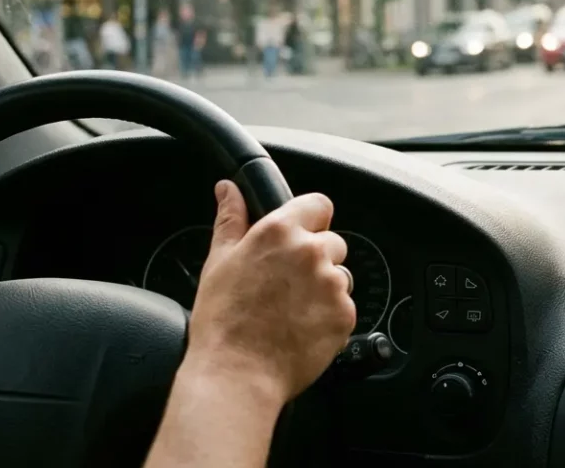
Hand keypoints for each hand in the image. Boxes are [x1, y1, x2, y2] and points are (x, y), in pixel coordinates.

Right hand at [183, 180, 356, 404]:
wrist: (237, 374)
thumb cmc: (224, 322)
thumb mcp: (219, 262)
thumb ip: (230, 219)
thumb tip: (229, 189)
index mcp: (280, 232)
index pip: (318, 204)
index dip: (310, 219)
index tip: (301, 234)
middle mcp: (311, 252)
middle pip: (332, 242)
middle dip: (315, 258)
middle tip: (286, 284)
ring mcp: (332, 283)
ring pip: (339, 275)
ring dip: (323, 287)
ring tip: (291, 310)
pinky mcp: (345, 314)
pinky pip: (344, 306)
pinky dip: (328, 315)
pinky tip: (301, 327)